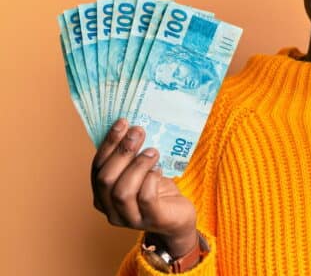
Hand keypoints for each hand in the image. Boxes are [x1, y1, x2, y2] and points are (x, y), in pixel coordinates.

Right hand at [91, 118, 197, 256]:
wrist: (179, 217)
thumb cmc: (156, 189)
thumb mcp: (139, 171)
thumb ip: (130, 157)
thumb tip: (130, 126)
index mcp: (102, 195)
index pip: (97, 168)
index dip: (109, 144)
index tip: (122, 122)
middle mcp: (111, 210)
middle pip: (106, 179)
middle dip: (122, 152)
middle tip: (139, 132)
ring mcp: (131, 219)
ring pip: (123, 191)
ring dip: (137, 165)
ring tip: (153, 151)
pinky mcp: (153, 220)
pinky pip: (146, 199)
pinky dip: (151, 179)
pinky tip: (159, 170)